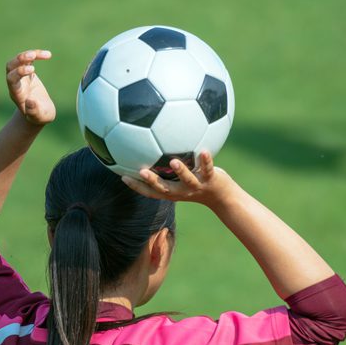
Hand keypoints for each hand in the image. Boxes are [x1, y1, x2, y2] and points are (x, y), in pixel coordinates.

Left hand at [6, 49, 55, 125]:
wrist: (39, 113)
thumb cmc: (39, 116)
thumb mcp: (39, 116)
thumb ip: (34, 111)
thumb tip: (29, 102)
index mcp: (16, 94)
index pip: (11, 79)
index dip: (19, 72)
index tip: (33, 70)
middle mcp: (16, 83)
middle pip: (10, 67)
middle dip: (19, 59)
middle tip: (32, 55)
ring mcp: (21, 77)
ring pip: (18, 61)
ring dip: (28, 55)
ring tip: (46, 54)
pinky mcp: (28, 73)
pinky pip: (29, 60)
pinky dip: (36, 55)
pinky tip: (47, 55)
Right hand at [121, 151, 236, 209]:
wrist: (222, 196)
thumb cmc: (197, 182)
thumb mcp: (180, 177)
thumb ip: (166, 166)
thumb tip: (152, 148)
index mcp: (172, 191)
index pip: (151, 192)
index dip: (137, 186)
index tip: (123, 176)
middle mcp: (182, 191)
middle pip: (164, 188)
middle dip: (152, 181)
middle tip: (141, 172)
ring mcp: (196, 186)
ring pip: (187, 180)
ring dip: (180, 171)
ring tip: (173, 162)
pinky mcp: (211, 180)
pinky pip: (208, 169)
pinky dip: (206, 160)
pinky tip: (204, 150)